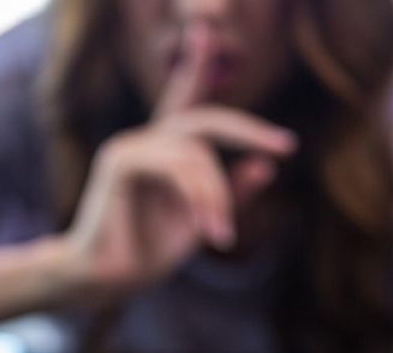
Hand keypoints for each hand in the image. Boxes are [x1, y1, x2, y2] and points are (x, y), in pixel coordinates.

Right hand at [61, 26, 294, 300]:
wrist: (108, 280)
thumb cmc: (150, 251)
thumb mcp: (203, 220)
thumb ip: (232, 194)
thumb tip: (267, 165)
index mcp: (163, 150)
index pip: (184, 98)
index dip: (197, 65)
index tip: (207, 30)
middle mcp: (145, 140)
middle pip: (204, 120)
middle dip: (247, 129)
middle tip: (284, 146)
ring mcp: (128, 146)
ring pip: (196, 154)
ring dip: (216, 196)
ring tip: (221, 235)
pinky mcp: (119, 161)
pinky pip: (176, 166)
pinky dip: (199, 197)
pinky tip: (205, 230)